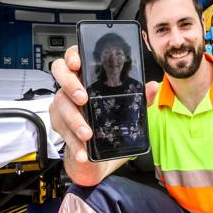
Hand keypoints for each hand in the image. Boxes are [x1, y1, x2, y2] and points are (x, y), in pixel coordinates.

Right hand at [49, 46, 158, 185]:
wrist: (98, 156)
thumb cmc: (109, 123)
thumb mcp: (127, 110)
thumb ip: (139, 98)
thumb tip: (153, 87)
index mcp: (87, 77)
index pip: (74, 56)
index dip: (72, 55)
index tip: (78, 63)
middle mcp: (71, 87)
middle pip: (59, 73)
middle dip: (70, 84)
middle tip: (83, 98)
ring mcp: (62, 105)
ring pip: (61, 105)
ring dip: (75, 120)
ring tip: (87, 134)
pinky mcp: (59, 125)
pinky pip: (63, 131)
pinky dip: (74, 143)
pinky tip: (83, 152)